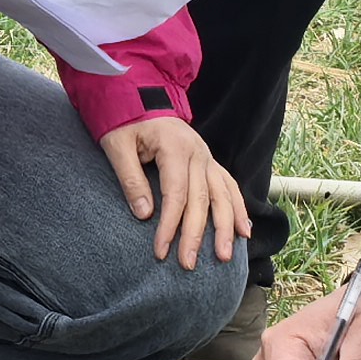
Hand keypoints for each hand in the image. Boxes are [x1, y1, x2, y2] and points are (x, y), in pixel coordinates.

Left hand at [98, 114, 247, 270]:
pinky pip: (229, 186)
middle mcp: (198, 153)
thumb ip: (130, 179)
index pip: (176, 194)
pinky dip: (238, 208)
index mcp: (175, 147)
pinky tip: (243, 231)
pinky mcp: (209, 162)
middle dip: (196, 235)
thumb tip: (145, 215)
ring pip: (222, 195)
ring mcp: (207, 157)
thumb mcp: (117, 146)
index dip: (170, 225)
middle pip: (202, 199)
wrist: (139, 95)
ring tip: (224, 256)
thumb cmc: (124, 122)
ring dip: (225, 227)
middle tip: (188, 264)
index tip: (160, 251)